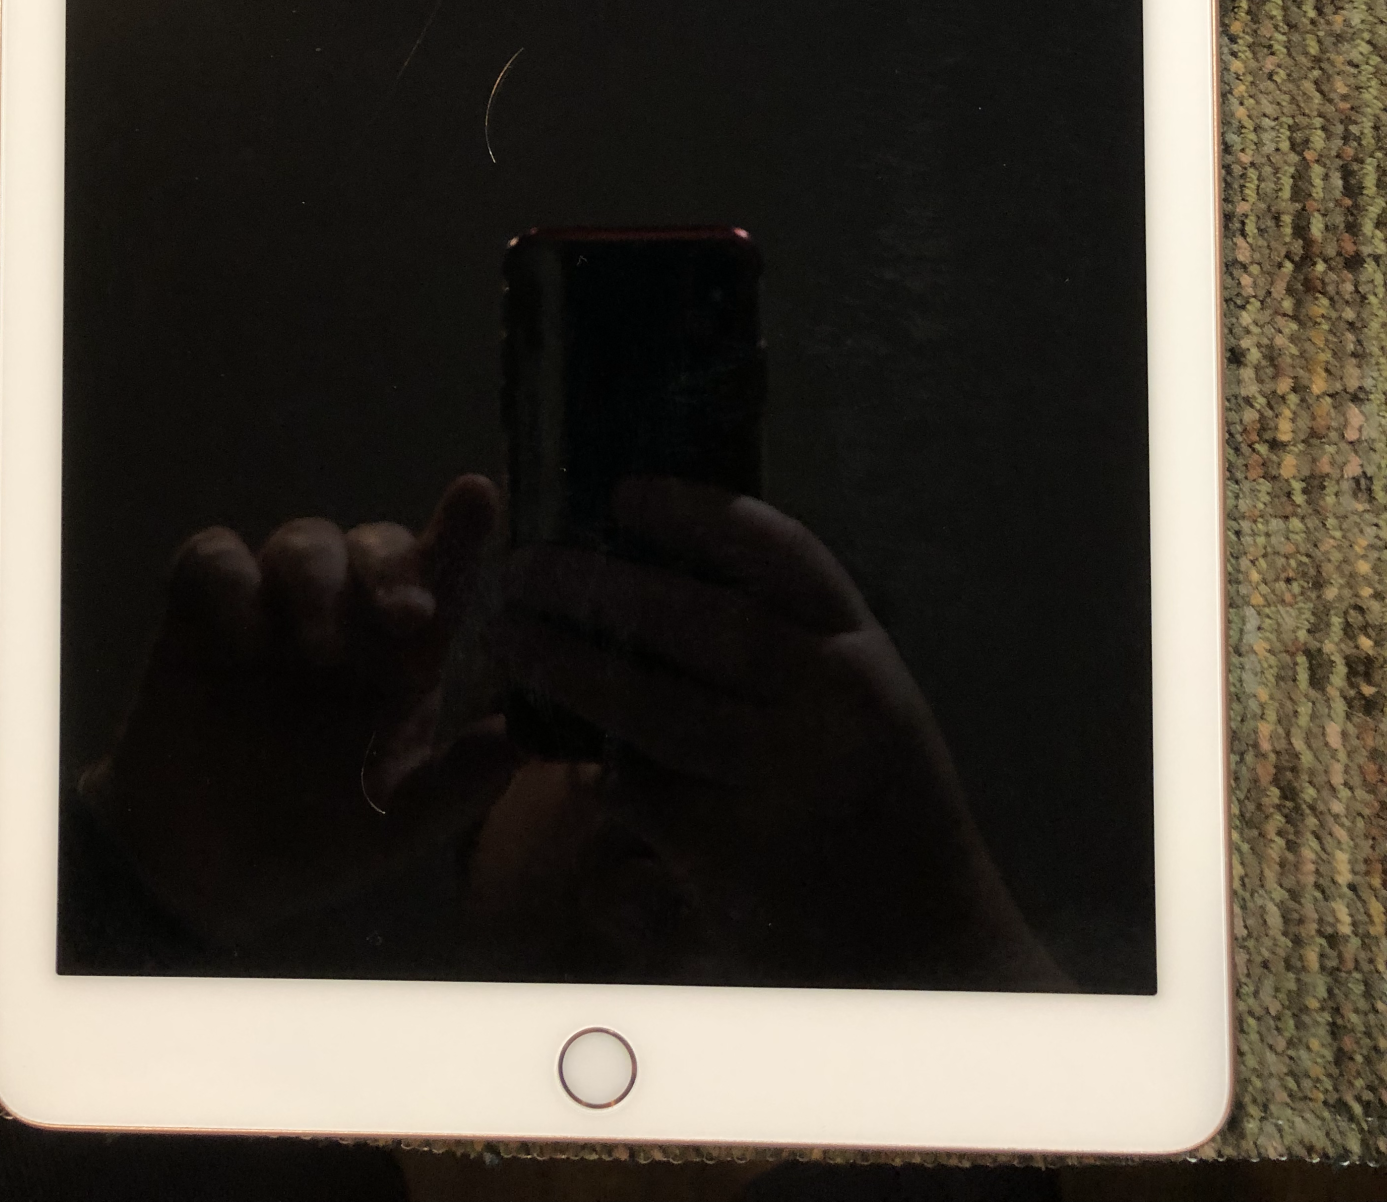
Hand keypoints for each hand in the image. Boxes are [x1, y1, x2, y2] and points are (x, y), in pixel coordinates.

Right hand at [82, 475, 514, 944]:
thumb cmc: (312, 841)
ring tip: (317, 647)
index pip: (442, 580)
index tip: (476, 494)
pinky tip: (236, 635)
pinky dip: (227, 578)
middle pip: (376, 545)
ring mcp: (273, 609)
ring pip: (303, 541)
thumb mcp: (392, 832)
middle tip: (403, 614)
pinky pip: (213, 558)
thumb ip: (453, 787)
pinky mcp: (200, 612)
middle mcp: (348, 618)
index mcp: (403, 657)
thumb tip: (523, 740)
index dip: (459, 533)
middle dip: (389, 564)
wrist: (198, 872)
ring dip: (316, 578)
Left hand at [498, 479, 1064, 988]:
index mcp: (861, 652)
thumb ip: (787, 641)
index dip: (698, 514)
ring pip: (651, 706)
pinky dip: (596, 766)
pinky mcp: (737, 854)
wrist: (924, 941)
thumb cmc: (876, 796)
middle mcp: (832, 705)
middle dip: (599, 585)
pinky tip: (563, 750)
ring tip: (511, 639)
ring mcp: (784, 780)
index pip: (782, 555)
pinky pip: (641, 789)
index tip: (626, 493)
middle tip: (525, 566)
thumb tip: (657, 567)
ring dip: (567, 667)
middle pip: (699, 620)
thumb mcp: (859, 699)